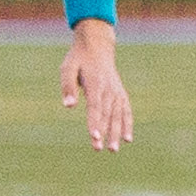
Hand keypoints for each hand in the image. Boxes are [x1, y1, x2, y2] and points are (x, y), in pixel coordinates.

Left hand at [60, 18, 132, 151]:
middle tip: (101, 149)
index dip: (95, 122)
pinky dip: (127, 124)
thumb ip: (68, 87)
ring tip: (113, 149)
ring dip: (116, 133)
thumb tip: (68, 106)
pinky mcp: (120, 94)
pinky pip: (126, 111)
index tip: (94, 137)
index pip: (95, 107)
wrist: (97, 46)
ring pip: (118, 115)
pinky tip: (127, 139)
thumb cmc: (79, 58)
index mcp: (95, 83)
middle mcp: (109, 89)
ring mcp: (117, 92)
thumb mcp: (67, 68)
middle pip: (107, 114)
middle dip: (105, 133)